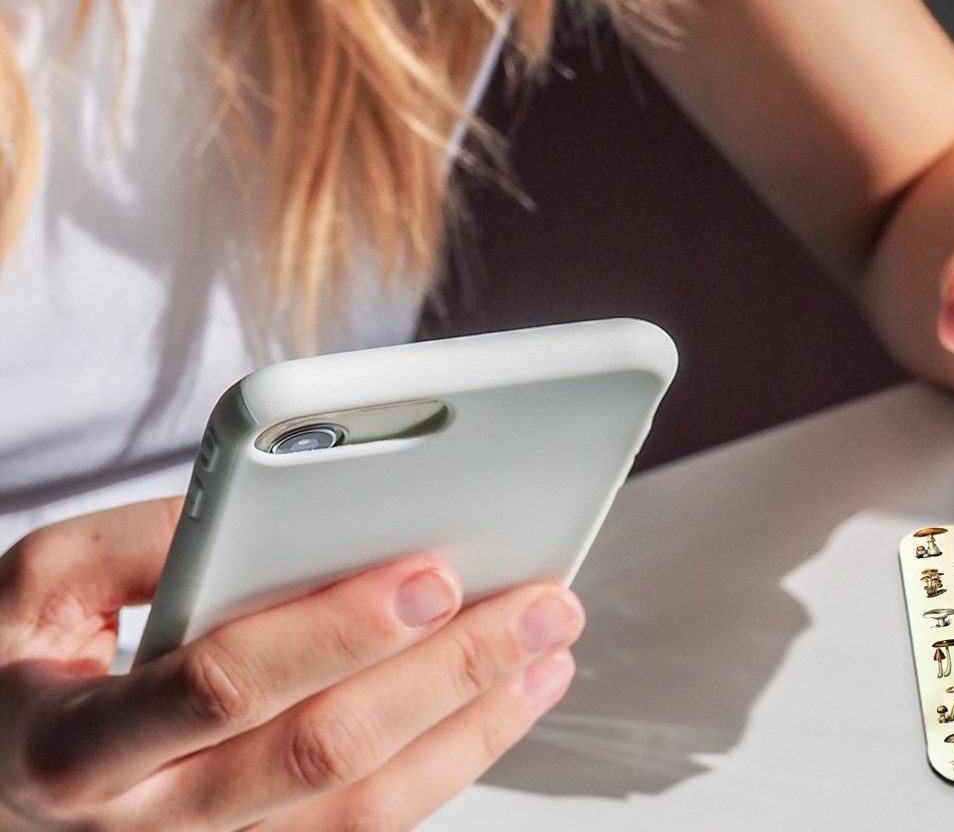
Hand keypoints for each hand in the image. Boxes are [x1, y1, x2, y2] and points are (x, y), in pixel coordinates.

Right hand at [0, 497, 583, 830]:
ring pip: (366, 809)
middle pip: (325, 753)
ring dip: (476, 725)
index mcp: (79, 745)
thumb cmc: (18, 672)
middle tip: (541, 605)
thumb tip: (280, 503)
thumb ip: (143, 541)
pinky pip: (369, 827)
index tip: (432, 573)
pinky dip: (452, 763)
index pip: (226, 687)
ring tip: (551, 649)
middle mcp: (150, 823)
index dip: (336, 632)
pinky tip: (506, 702)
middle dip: (449, 674)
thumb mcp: (38, 587)